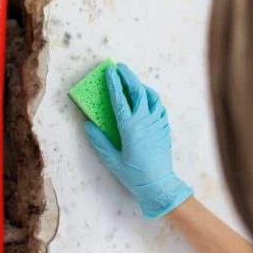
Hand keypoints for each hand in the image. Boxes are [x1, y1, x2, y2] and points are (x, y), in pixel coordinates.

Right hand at [85, 63, 193, 217]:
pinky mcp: (164, 128)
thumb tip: (88, 125)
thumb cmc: (134, 175)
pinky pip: (159, 107)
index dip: (114, 83)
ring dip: (142, 85)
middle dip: (128, 76)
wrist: (159, 185)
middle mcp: (145, 121)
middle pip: (137, 91)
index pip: (120, 99)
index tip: (109, 71)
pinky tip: (147, 100)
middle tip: (120, 67)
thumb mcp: (112, 160)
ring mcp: (157, 123)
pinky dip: (152, 99)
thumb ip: (99, 141)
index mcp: (130, 128)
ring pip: (152, 96)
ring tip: (133, 81)